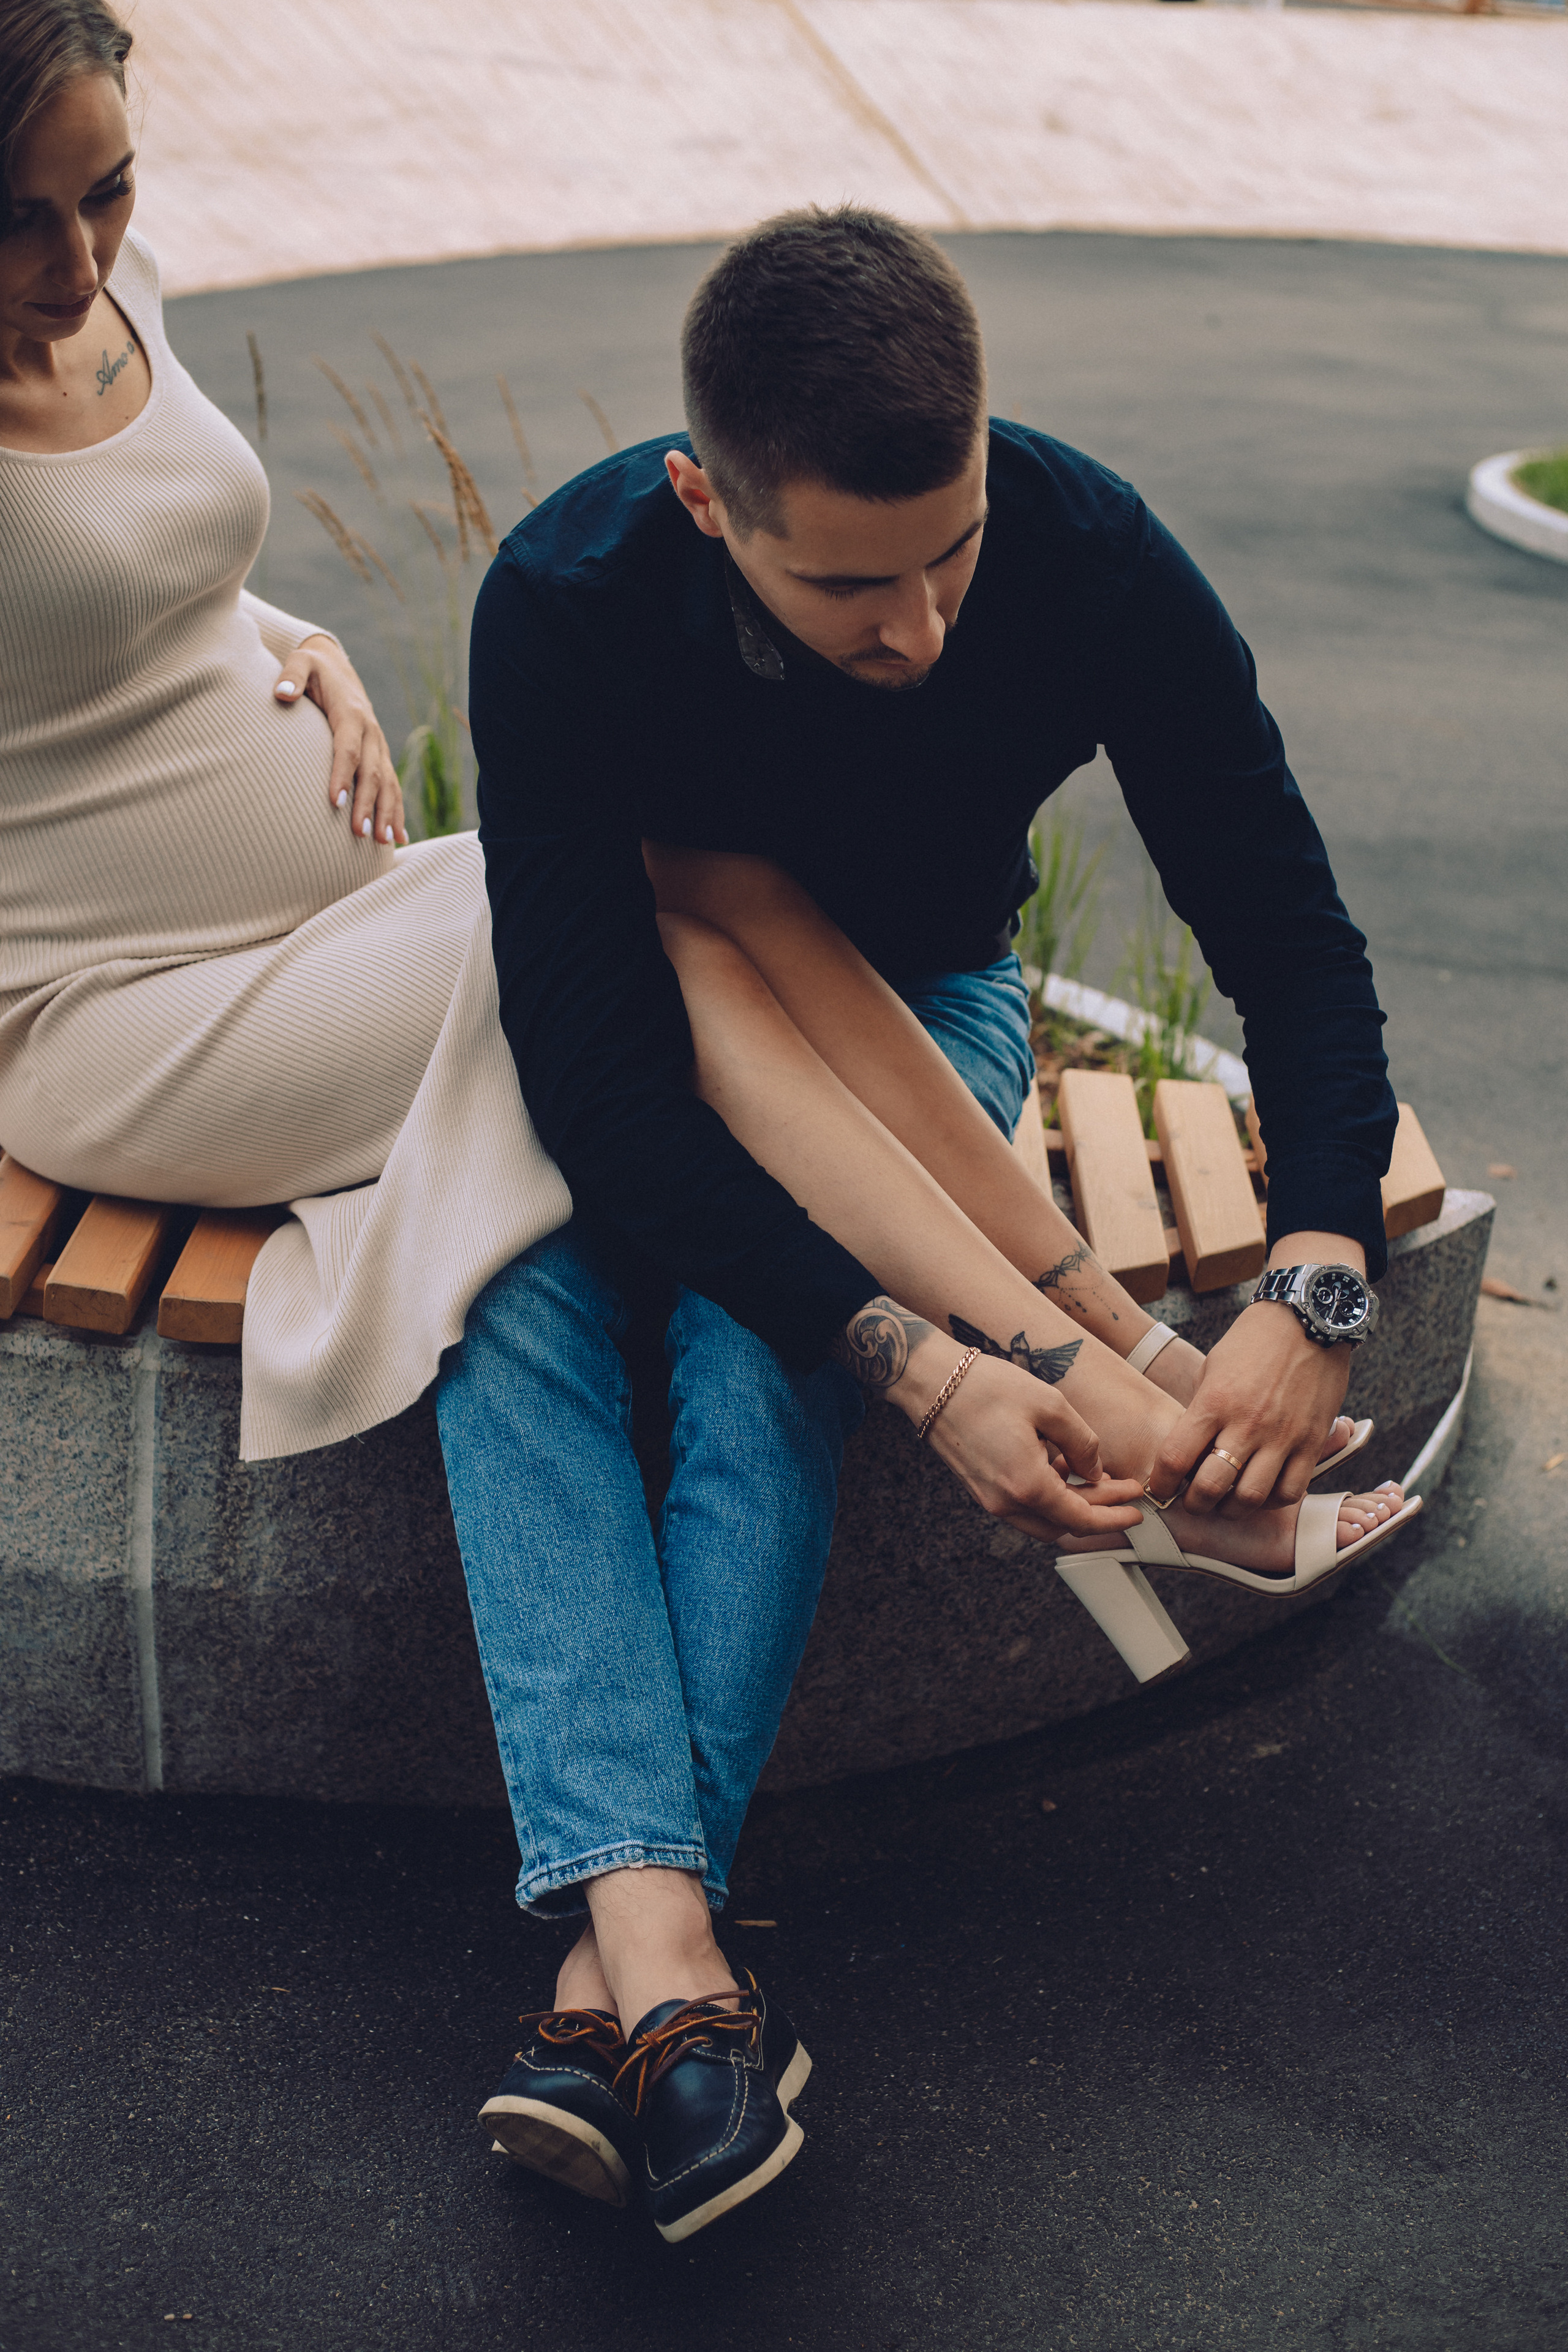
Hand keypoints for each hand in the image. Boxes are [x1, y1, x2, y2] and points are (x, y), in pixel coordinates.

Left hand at [273, 635, 406, 846]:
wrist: (336, 665)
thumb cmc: (313, 668)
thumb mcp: (301, 662)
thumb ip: (291, 675)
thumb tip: (282, 694)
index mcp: (351, 713)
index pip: (348, 748)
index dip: (343, 775)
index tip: (335, 801)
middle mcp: (370, 731)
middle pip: (372, 772)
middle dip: (368, 804)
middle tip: (360, 833)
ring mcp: (378, 745)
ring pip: (388, 782)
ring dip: (387, 813)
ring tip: (383, 842)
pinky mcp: (379, 755)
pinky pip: (392, 785)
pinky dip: (396, 811)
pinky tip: (397, 838)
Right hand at [833, 1295, 1141, 1544]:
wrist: (931, 1382)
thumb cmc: (987, 1387)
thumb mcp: (1051, 1405)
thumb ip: (1083, 1443)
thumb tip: (1095, 1472)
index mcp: (1027, 1485)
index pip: (1081, 1519)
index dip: (1114, 1518)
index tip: (1137, 1511)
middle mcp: (1006, 1501)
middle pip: (1063, 1525)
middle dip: (1099, 1512)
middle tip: (1126, 1493)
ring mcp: (989, 1499)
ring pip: (1042, 1520)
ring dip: (1073, 1506)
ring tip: (1097, 1479)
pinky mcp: (980, 1489)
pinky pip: (1023, 1506)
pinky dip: (1049, 1497)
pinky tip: (1061, 1468)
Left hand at [1150, 1285, 1354, 1515]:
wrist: (1307, 1319)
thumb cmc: (1253, 1341)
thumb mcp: (1212, 1369)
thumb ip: (1201, 1411)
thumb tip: (1190, 1450)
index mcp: (1214, 1403)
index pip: (1175, 1458)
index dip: (1161, 1483)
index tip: (1160, 1489)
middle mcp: (1247, 1424)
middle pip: (1211, 1487)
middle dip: (1195, 1504)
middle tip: (1193, 1502)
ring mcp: (1282, 1436)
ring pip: (1251, 1497)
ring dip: (1232, 1509)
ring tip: (1226, 1503)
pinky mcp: (1312, 1441)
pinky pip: (1291, 1490)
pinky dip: (1272, 1501)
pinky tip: (1263, 1493)